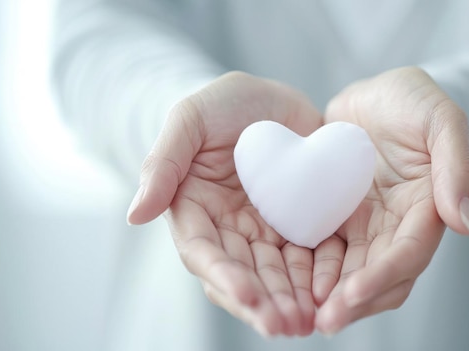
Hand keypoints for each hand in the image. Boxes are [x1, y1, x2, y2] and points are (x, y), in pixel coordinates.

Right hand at [126, 72, 322, 336]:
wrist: (268, 98)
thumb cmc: (221, 105)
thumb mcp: (189, 120)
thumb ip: (162, 164)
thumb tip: (134, 216)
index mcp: (196, 211)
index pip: (205, 252)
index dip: (225, 276)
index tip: (248, 296)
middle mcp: (230, 229)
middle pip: (244, 274)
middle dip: (264, 303)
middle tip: (287, 325)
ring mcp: (266, 230)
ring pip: (277, 275)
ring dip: (291, 301)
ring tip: (310, 323)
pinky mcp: (300, 224)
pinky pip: (310, 256)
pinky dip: (319, 278)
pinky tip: (333, 294)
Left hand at [312, 67, 468, 333]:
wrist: (377, 94)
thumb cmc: (414, 101)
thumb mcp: (441, 120)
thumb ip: (457, 167)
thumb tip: (465, 224)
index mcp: (426, 208)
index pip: (408, 254)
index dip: (382, 276)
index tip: (351, 294)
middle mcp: (396, 225)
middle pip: (379, 275)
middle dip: (354, 302)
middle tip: (322, 322)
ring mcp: (366, 224)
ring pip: (351, 272)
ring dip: (331, 297)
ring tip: (304, 314)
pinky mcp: (338, 216)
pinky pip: (324, 250)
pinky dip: (312, 271)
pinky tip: (291, 283)